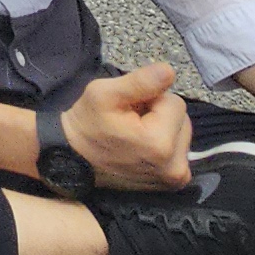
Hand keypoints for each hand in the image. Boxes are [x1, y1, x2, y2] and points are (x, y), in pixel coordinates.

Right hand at [60, 62, 194, 191]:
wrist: (73, 159)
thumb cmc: (87, 125)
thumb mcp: (103, 93)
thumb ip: (139, 81)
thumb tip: (169, 71)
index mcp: (160, 145)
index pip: (174, 102)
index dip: (150, 99)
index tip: (129, 110)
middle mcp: (176, 167)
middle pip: (181, 119)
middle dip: (158, 114)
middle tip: (130, 121)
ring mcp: (176, 178)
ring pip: (181, 133)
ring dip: (161, 128)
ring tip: (134, 134)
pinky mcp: (174, 183)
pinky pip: (179, 150)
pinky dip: (164, 144)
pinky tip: (143, 147)